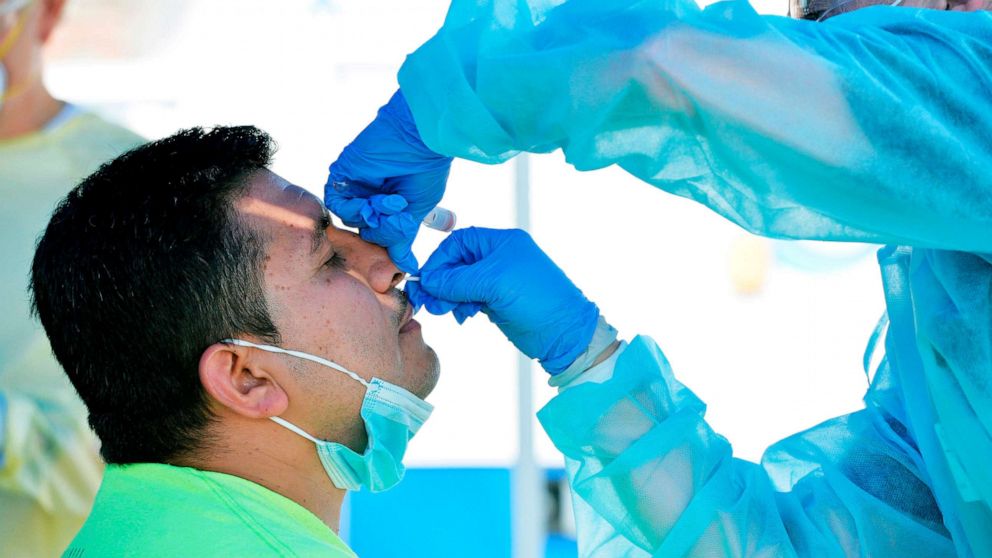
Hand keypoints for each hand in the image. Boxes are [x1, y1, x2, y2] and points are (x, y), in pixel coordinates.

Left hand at [326, 90, 452, 272]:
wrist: (419, 139)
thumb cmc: (425, 172)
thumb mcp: (416, 212)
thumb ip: (403, 237)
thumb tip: (407, 266)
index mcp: (387, 204)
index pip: (380, 234)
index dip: (390, 243)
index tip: (402, 248)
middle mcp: (369, 196)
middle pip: (366, 230)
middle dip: (384, 231)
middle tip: (401, 218)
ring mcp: (354, 187)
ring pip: (353, 219)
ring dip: (374, 218)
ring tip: (393, 203)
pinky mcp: (341, 176)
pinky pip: (338, 204)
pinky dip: (357, 208)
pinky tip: (376, 199)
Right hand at [406, 227, 599, 373]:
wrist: (564, 333)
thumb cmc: (538, 299)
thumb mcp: (494, 283)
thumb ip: (458, 280)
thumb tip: (429, 281)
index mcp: (501, 242)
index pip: (459, 242)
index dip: (440, 259)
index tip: (426, 279)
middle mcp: (499, 257)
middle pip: (457, 263)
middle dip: (442, 281)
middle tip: (431, 301)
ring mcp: (498, 280)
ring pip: (460, 283)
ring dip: (449, 297)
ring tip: (446, 312)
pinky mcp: (497, 301)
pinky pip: (469, 298)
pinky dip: (460, 306)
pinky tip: (462, 316)